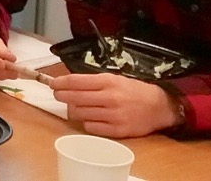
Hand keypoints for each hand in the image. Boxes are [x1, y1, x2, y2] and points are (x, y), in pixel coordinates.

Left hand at [50, 72, 178, 137]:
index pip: (76, 81)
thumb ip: (93, 82)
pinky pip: (91, 128)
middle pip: (75, 98)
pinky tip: (89, 118)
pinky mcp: (117, 131)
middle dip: (62, 96)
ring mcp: (113, 115)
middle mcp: (109, 98)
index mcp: (107, 81)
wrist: (158, 107)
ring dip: (73, 110)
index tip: (53, 84)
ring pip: (81, 114)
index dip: (60, 83)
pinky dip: (86, 123)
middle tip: (58, 95)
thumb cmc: (132, 91)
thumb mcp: (114, 79)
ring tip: (74, 107)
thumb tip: (69, 84)